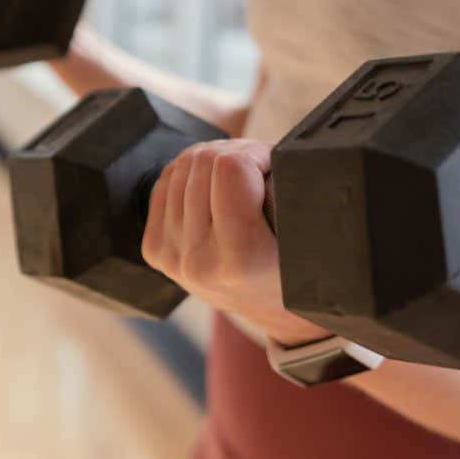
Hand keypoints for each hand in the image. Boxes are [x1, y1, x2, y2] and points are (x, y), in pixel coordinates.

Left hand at [141, 139, 327, 344]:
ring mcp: (171, 257)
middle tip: (257, 166)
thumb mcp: (305, 234)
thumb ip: (291, 193)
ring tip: (238, 177)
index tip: (271, 162)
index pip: (231, 169)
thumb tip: (268, 152)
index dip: (255, 153)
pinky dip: (190, 174)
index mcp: (241, 259)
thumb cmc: (293, 264)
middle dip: (235, 153)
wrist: (265, 306)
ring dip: (212, 160)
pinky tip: (213, 185)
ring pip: (181, 166)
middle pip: (203, 161)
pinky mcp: (154, 250)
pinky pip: (165, 182)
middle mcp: (199, 261)